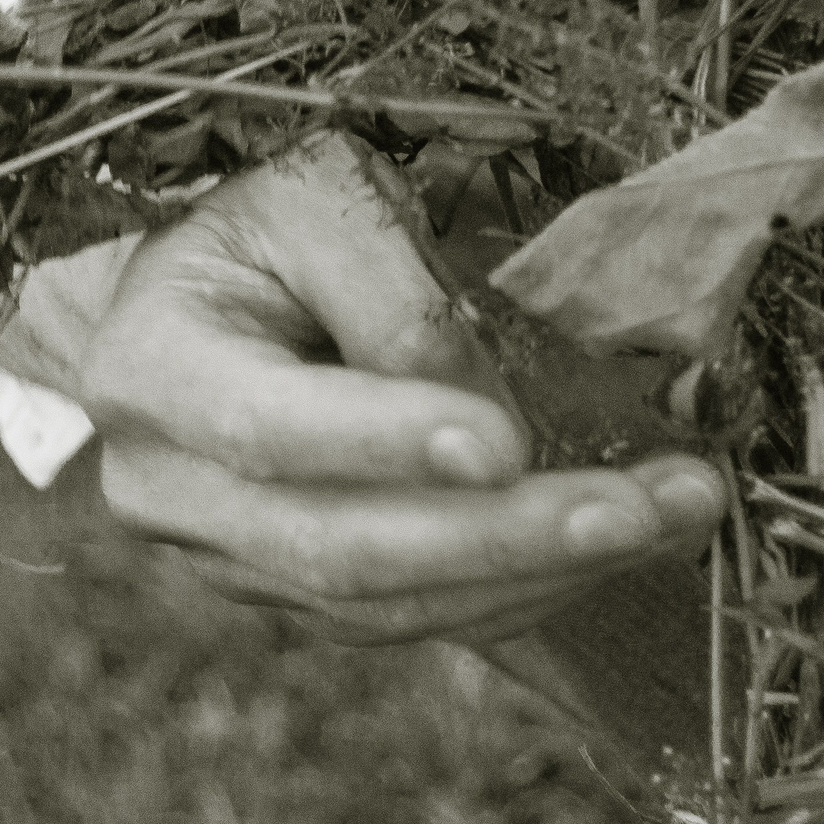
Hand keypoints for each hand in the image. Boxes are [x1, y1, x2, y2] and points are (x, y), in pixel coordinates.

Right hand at [74, 132, 728, 645]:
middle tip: (648, 506)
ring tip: (671, 516)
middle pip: (342, 550)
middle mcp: (167, 491)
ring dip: (543, 572)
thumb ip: (393, 293)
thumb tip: (487, 410)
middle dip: (509, 536)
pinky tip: (613, 545)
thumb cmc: (264, 235)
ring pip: (388, 606)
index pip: (269, 429)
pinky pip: (413, 620)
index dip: (388, 444)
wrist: (192, 304)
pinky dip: (519, 590)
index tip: (511, 443)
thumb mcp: (317, 202)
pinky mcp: (287, 602)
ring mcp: (224, 564)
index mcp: (151, 370)